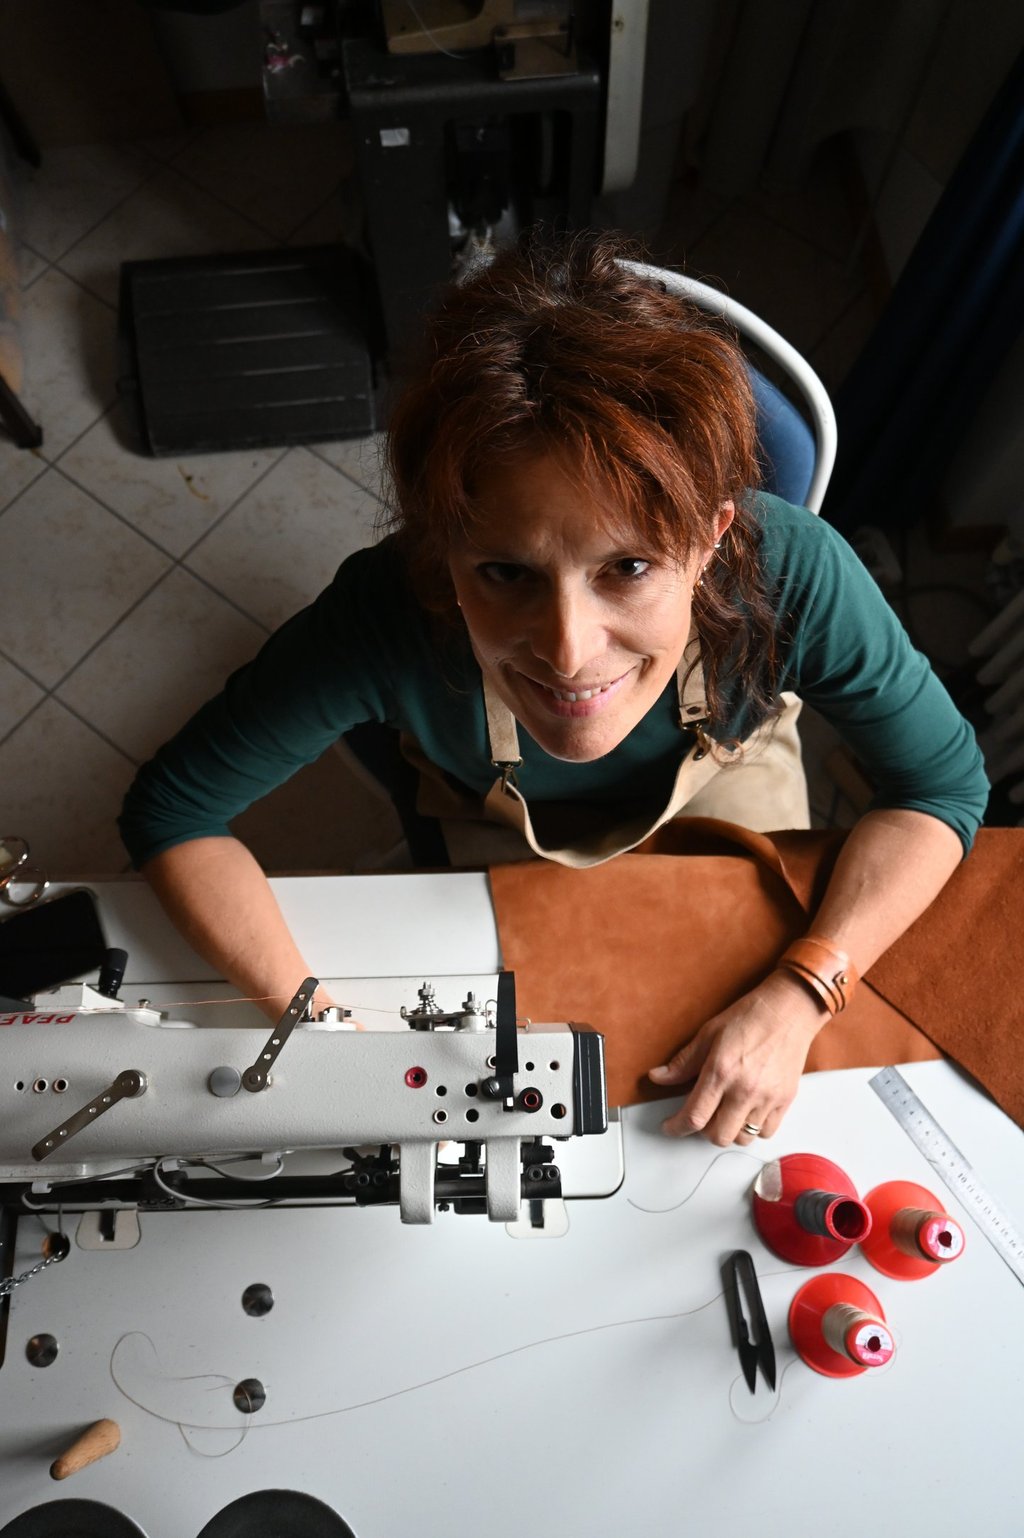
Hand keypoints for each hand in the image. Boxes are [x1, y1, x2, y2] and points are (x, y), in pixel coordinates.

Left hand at [648, 970, 826, 1145]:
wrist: (788, 1011)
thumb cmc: (750, 1018)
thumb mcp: (708, 1034)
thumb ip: (683, 1063)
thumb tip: (659, 1077)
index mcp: (721, 1072)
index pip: (694, 1116)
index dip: (676, 1128)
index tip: (671, 1126)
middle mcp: (744, 1089)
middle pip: (718, 1136)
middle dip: (703, 1131)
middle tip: (701, 1116)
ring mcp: (767, 1097)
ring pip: (743, 1138)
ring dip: (729, 1130)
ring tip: (725, 1113)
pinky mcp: (785, 1100)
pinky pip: (767, 1132)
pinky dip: (754, 1129)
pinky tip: (747, 1112)